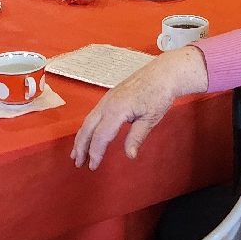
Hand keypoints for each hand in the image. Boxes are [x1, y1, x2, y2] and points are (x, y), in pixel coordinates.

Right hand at [71, 46, 208, 169]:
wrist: (163, 73)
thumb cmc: (159, 94)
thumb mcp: (150, 119)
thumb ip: (136, 137)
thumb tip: (130, 156)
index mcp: (116, 109)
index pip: (100, 136)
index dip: (95, 153)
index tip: (93, 167)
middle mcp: (107, 103)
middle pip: (88, 128)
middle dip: (81, 146)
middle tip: (78, 163)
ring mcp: (107, 99)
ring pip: (88, 121)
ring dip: (81, 138)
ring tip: (77, 153)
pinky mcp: (110, 97)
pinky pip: (94, 114)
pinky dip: (88, 128)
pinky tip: (89, 135)